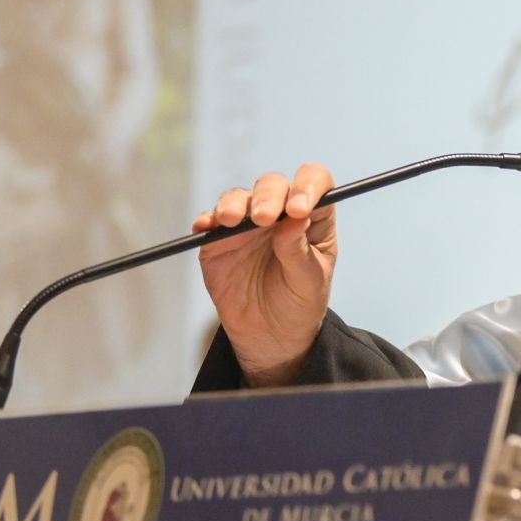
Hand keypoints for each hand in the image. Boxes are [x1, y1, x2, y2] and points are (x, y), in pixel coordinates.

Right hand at [192, 163, 336, 385]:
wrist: (271, 337)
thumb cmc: (299, 304)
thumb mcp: (309, 282)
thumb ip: (299, 251)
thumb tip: (294, 218)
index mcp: (312, 217)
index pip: (314, 183)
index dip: (307, 186)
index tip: (299, 208)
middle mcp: (280, 213)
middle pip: (273, 185)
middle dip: (268, 197)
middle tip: (264, 219)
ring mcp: (247, 225)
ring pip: (239, 198)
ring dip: (234, 204)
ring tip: (231, 220)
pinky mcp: (220, 241)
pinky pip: (211, 222)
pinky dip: (207, 220)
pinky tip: (206, 226)